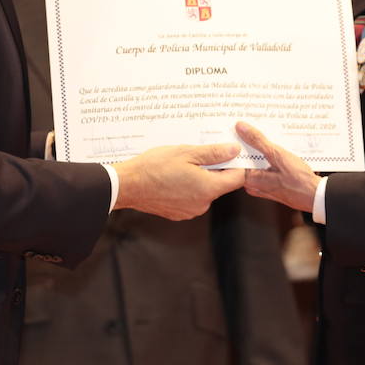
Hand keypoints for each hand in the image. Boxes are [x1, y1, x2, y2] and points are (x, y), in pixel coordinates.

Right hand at [113, 142, 242, 219]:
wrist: (127, 186)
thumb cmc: (154, 167)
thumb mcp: (186, 152)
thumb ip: (214, 153)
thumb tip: (234, 151)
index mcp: (208, 188)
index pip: (237, 179)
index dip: (235, 164)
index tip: (227, 153)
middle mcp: (202, 204)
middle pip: (220, 185)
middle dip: (213, 169)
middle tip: (197, 154)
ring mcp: (190, 211)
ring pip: (205, 191)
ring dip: (199, 178)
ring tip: (181, 165)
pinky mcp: (179, 214)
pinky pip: (191, 199)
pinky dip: (187, 188)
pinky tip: (173, 177)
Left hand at [237, 122, 319, 213]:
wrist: (315, 195)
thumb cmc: (298, 180)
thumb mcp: (277, 155)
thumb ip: (258, 141)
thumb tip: (241, 128)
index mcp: (249, 179)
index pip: (234, 159)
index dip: (234, 143)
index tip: (234, 130)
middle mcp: (253, 185)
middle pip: (244, 161)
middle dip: (246, 145)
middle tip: (247, 128)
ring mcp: (262, 187)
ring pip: (255, 164)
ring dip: (258, 151)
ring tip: (262, 135)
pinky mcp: (271, 186)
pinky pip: (264, 169)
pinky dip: (266, 159)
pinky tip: (274, 150)